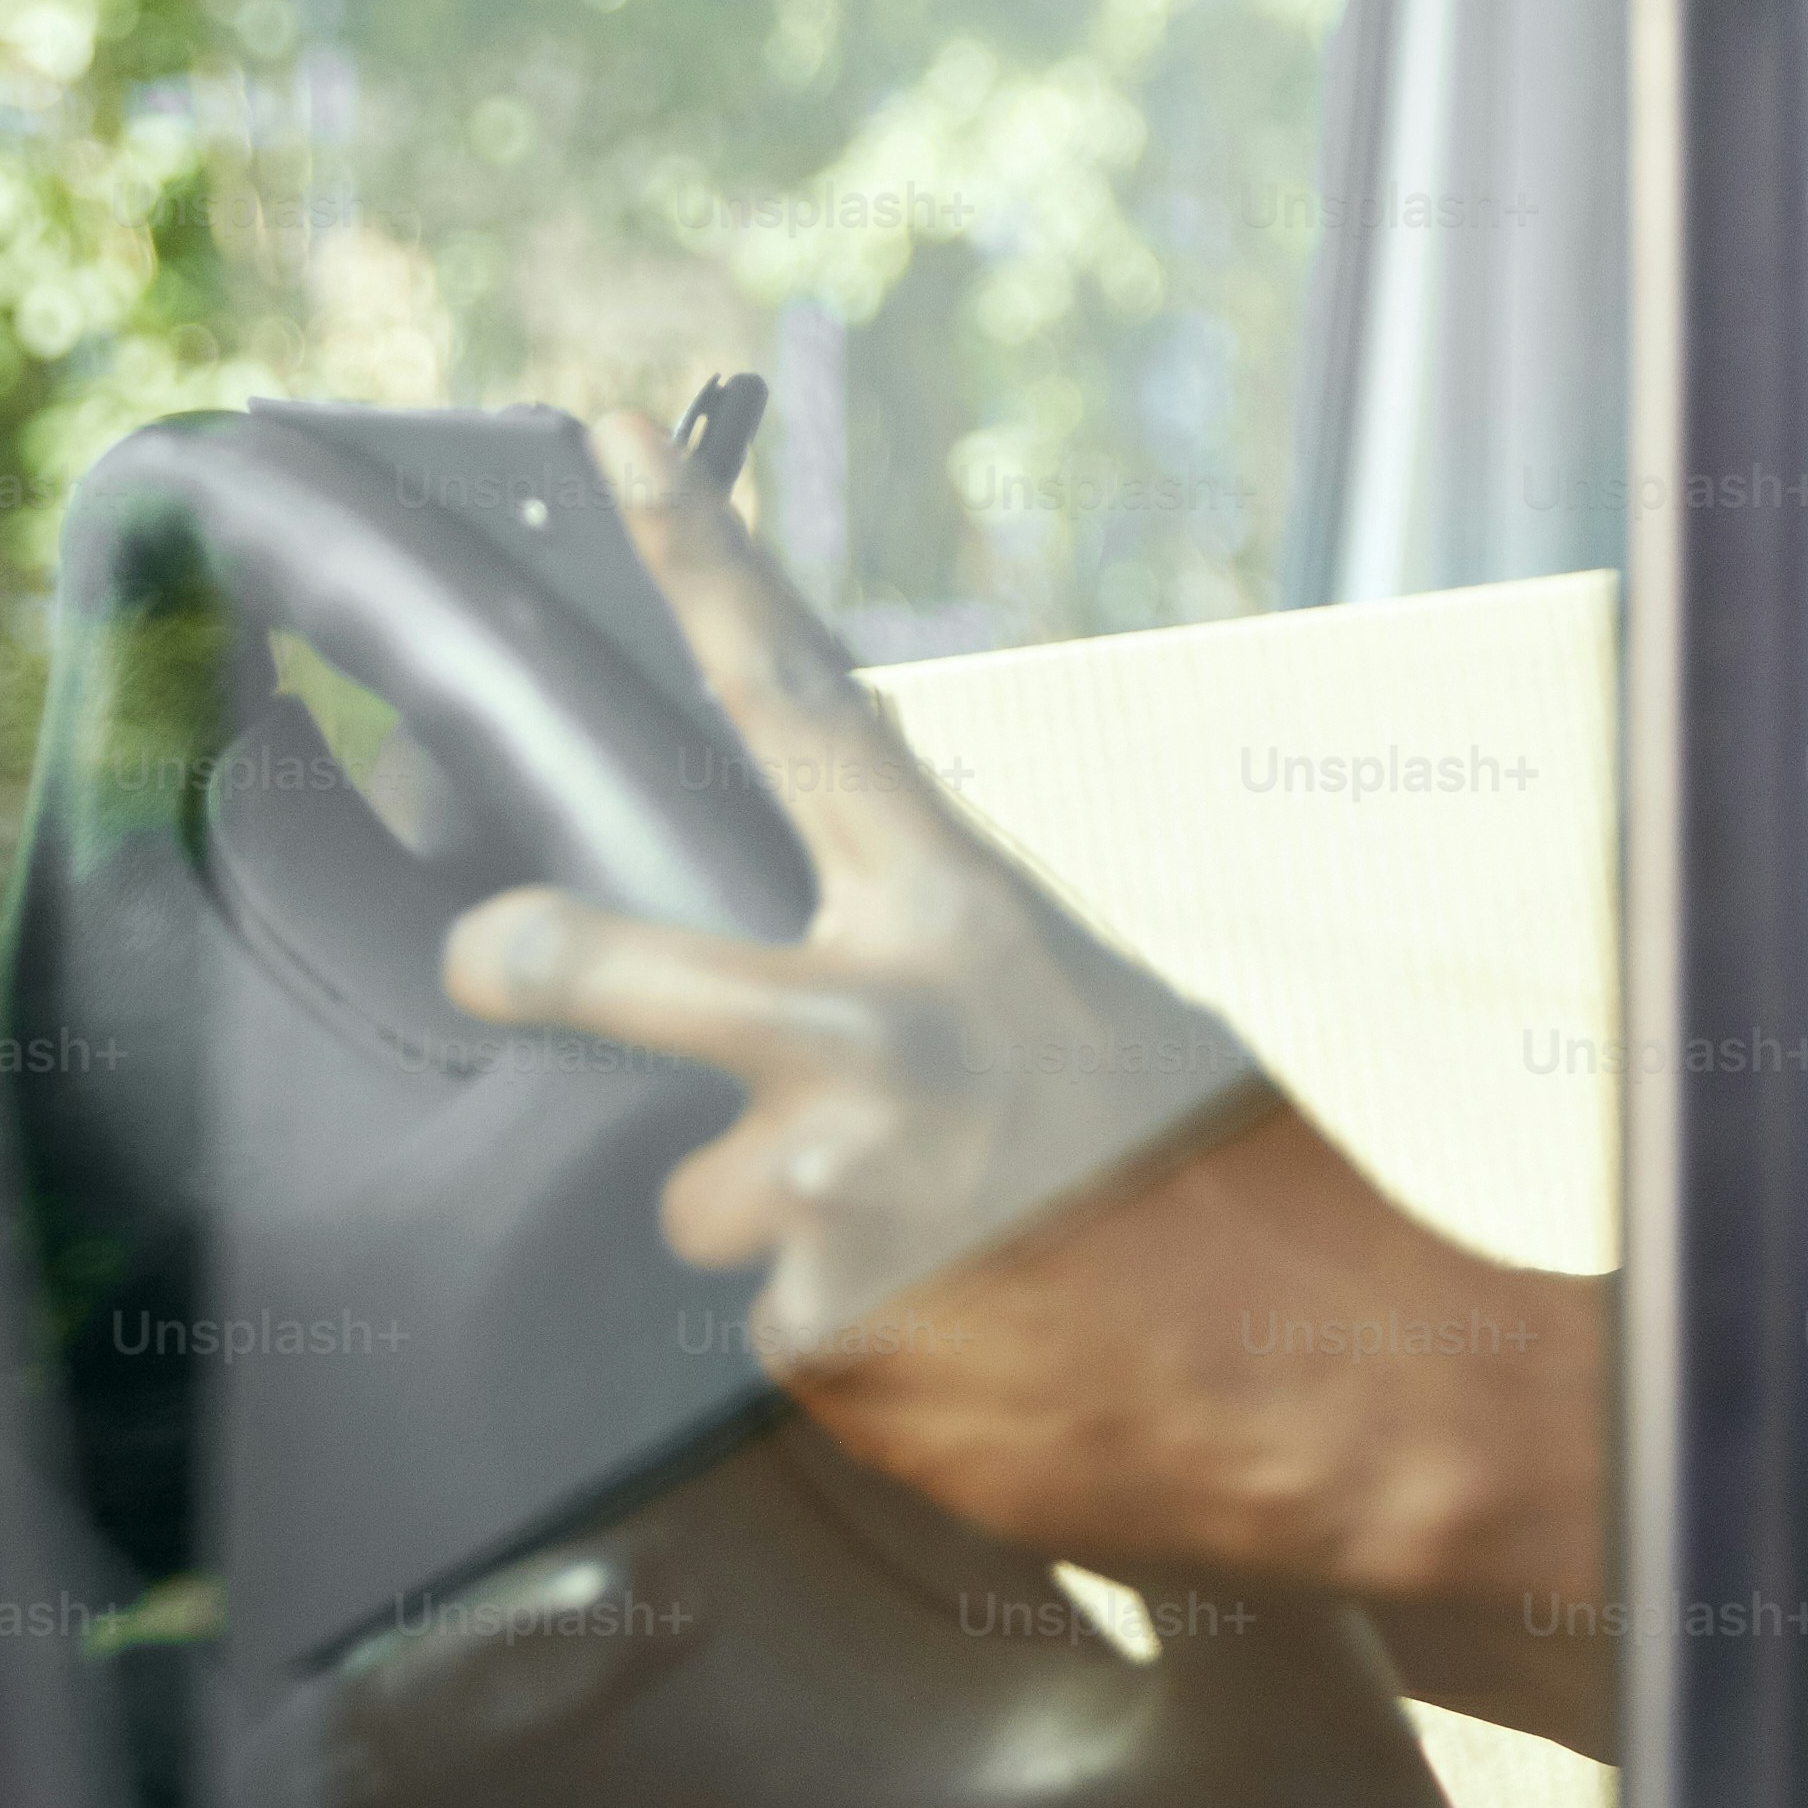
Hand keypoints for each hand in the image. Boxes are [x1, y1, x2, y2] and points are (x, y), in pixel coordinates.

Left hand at [440, 415, 1600, 1613]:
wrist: (1321, 1367)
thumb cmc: (1209, 1176)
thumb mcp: (1079, 1005)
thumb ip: (929, 968)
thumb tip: (796, 985)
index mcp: (958, 917)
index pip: (799, 704)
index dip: (695, 561)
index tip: (610, 440)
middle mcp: (876, 1026)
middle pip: (605, 957)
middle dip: (525, 954)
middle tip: (486, 955)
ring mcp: (833, 1178)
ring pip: (698, 1197)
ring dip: (782, 1229)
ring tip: (929, 1248)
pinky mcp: (819, 1326)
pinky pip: (774, 1320)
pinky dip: (851, 1336)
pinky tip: (958, 1337)